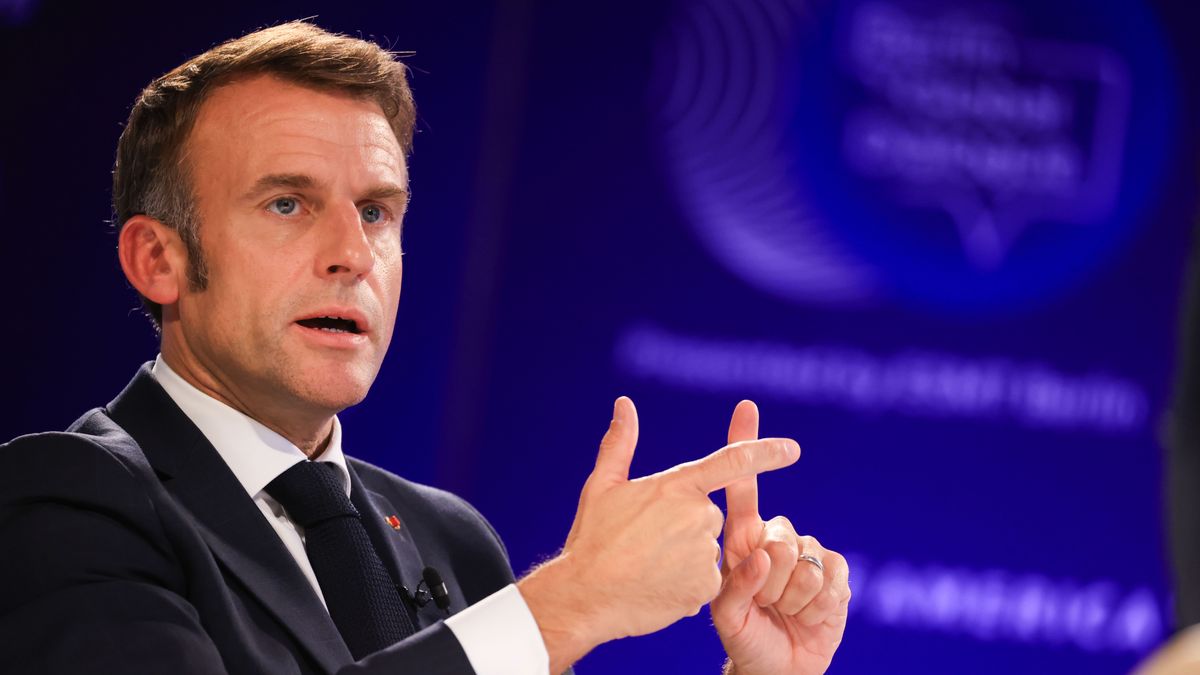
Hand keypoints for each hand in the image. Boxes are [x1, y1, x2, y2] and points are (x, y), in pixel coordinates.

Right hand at [518, 397, 800, 672]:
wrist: (586, 596)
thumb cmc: (591, 539)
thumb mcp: (601, 486)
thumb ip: (620, 443)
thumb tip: (624, 403)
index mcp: (678, 486)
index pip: (732, 462)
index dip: (765, 453)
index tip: (792, 449)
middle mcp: (699, 516)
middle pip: (707, 516)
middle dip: (684, 526)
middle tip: (645, 541)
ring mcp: (706, 553)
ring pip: (707, 550)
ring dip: (685, 557)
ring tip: (648, 566)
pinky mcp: (708, 587)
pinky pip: (706, 581)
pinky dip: (687, 584)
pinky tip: (658, 586)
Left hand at [711, 401, 849, 674]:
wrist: (779, 666)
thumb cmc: (745, 636)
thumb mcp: (726, 614)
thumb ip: (736, 584)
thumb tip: (761, 555)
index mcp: (742, 539)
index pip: (740, 485)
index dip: (745, 444)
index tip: (745, 407)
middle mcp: (775, 538)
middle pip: (778, 537)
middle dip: (770, 582)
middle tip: (765, 604)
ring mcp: (807, 552)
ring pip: (805, 560)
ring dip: (794, 597)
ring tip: (784, 611)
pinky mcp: (835, 572)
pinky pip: (832, 575)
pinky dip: (820, 602)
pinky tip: (810, 613)